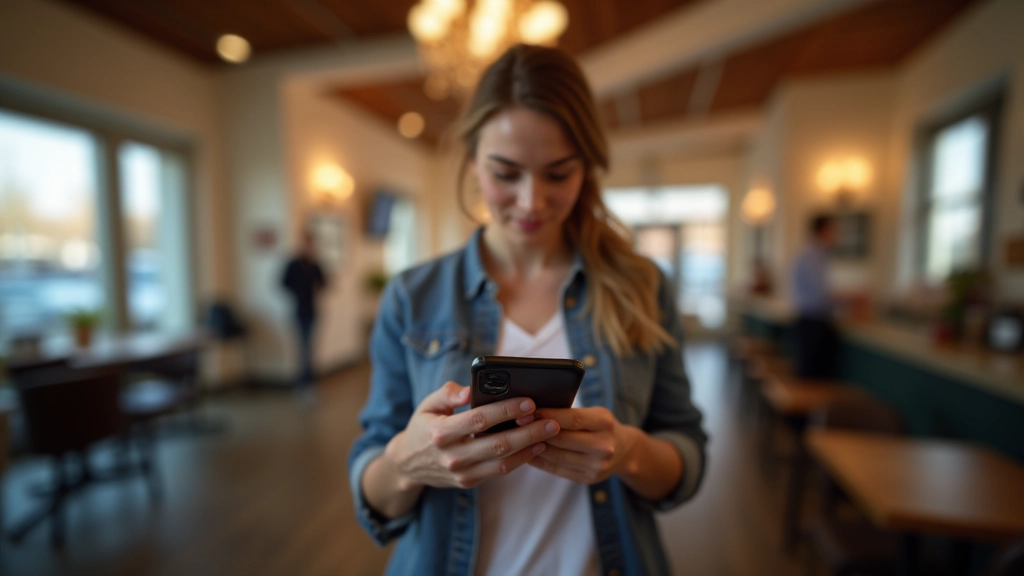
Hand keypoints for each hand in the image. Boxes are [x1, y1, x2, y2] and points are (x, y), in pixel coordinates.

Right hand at [383, 382, 560, 489]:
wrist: (408, 463)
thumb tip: (469, 389)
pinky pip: (499, 472)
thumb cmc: (424, 426)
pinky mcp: (468, 482)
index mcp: (440, 432)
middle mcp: (451, 456)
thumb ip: (447, 393)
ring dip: (529, 448)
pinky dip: (520, 460)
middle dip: (527, 432)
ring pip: (502, 462)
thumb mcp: (427, 404)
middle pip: (497, 444)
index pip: (478, 420)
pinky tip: (535, 446)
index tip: (529, 401)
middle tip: (551, 421)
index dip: (506, 410)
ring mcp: (461, 472)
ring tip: (548, 434)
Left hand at [527, 406, 640, 484]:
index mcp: (605, 423)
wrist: (625, 452)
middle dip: (536, 431)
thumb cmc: (602, 427)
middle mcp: (603, 446)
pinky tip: (527, 453)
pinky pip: (557, 469)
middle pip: (562, 439)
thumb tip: (534, 411)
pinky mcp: (588, 479)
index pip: (572, 419)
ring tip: (518, 438)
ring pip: (556, 456)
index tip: (528, 411)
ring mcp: (596, 465)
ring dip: (534, 447)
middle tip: (516, 424)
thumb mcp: (594, 413)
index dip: (547, 415)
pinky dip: (540, 461)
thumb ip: (570, 413)